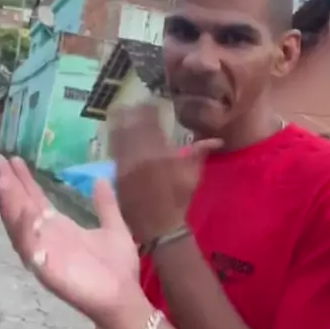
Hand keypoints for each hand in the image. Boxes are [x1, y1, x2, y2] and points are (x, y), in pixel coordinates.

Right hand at [0, 156, 140, 328]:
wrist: (126, 298)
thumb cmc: (118, 268)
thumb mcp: (114, 228)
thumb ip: (105, 205)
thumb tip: (100, 179)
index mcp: (59, 229)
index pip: (34, 201)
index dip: (23, 181)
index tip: (12, 160)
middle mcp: (46, 240)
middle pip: (21, 209)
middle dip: (9, 186)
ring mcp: (44, 255)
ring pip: (19, 228)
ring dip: (10, 205)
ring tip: (3, 181)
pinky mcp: (47, 271)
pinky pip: (31, 250)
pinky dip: (25, 231)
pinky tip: (24, 211)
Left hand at [110, 104, 221, 243]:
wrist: (159, 226)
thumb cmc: (178, 200)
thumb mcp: (192, 176)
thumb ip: (199, 153)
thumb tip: (216, 140)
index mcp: (161, 153)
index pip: (152, 123)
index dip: (149, 110)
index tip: (150, 102)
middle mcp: (141, 156)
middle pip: (131, 126)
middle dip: (131, 113)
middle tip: (132, 104)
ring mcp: (125, 166)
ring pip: (119, 137)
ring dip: (119, 123)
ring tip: (119, 112)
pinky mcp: (116, 175)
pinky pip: (113, 152)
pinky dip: (113, 140)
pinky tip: (113, 133)